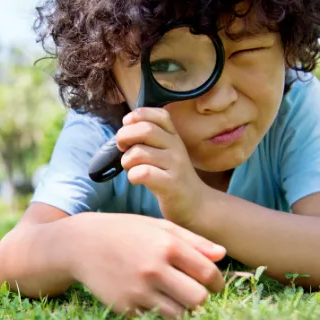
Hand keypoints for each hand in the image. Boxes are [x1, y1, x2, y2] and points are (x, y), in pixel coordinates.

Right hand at [71, 213, 225, 319]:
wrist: (82, 244)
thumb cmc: (125, 231)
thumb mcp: (159, 226)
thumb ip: (193, 241)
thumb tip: (222, 255)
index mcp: (167, 245)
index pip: (208, 274)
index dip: (216, 282)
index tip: (213, 284)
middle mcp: (154, 269)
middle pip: (198, 299)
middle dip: (202, 298)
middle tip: (195, 292)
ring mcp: (138, 291)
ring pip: (179, 315)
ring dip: (182, 309)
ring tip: (175, 297)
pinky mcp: (125, 307)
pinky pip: (155, 318)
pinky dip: (159, 312)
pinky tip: (152, 298)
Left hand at [117, 107, 206, 226]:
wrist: (196, 205)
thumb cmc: (171, 177)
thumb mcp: (166, 153)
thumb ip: (149, 139)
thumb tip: (123, 131)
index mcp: (174, 136)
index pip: (158, 114)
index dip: (138, 116)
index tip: (128, 126)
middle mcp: (176, 147)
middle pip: (145, 129)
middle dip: (124, 136)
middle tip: (123, 148)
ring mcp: (175, 165)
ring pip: (139, 153)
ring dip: (126, 161)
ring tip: (132, 168)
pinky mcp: (171, 184)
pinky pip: (143, 173)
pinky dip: (133, 176)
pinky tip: (137, 180)